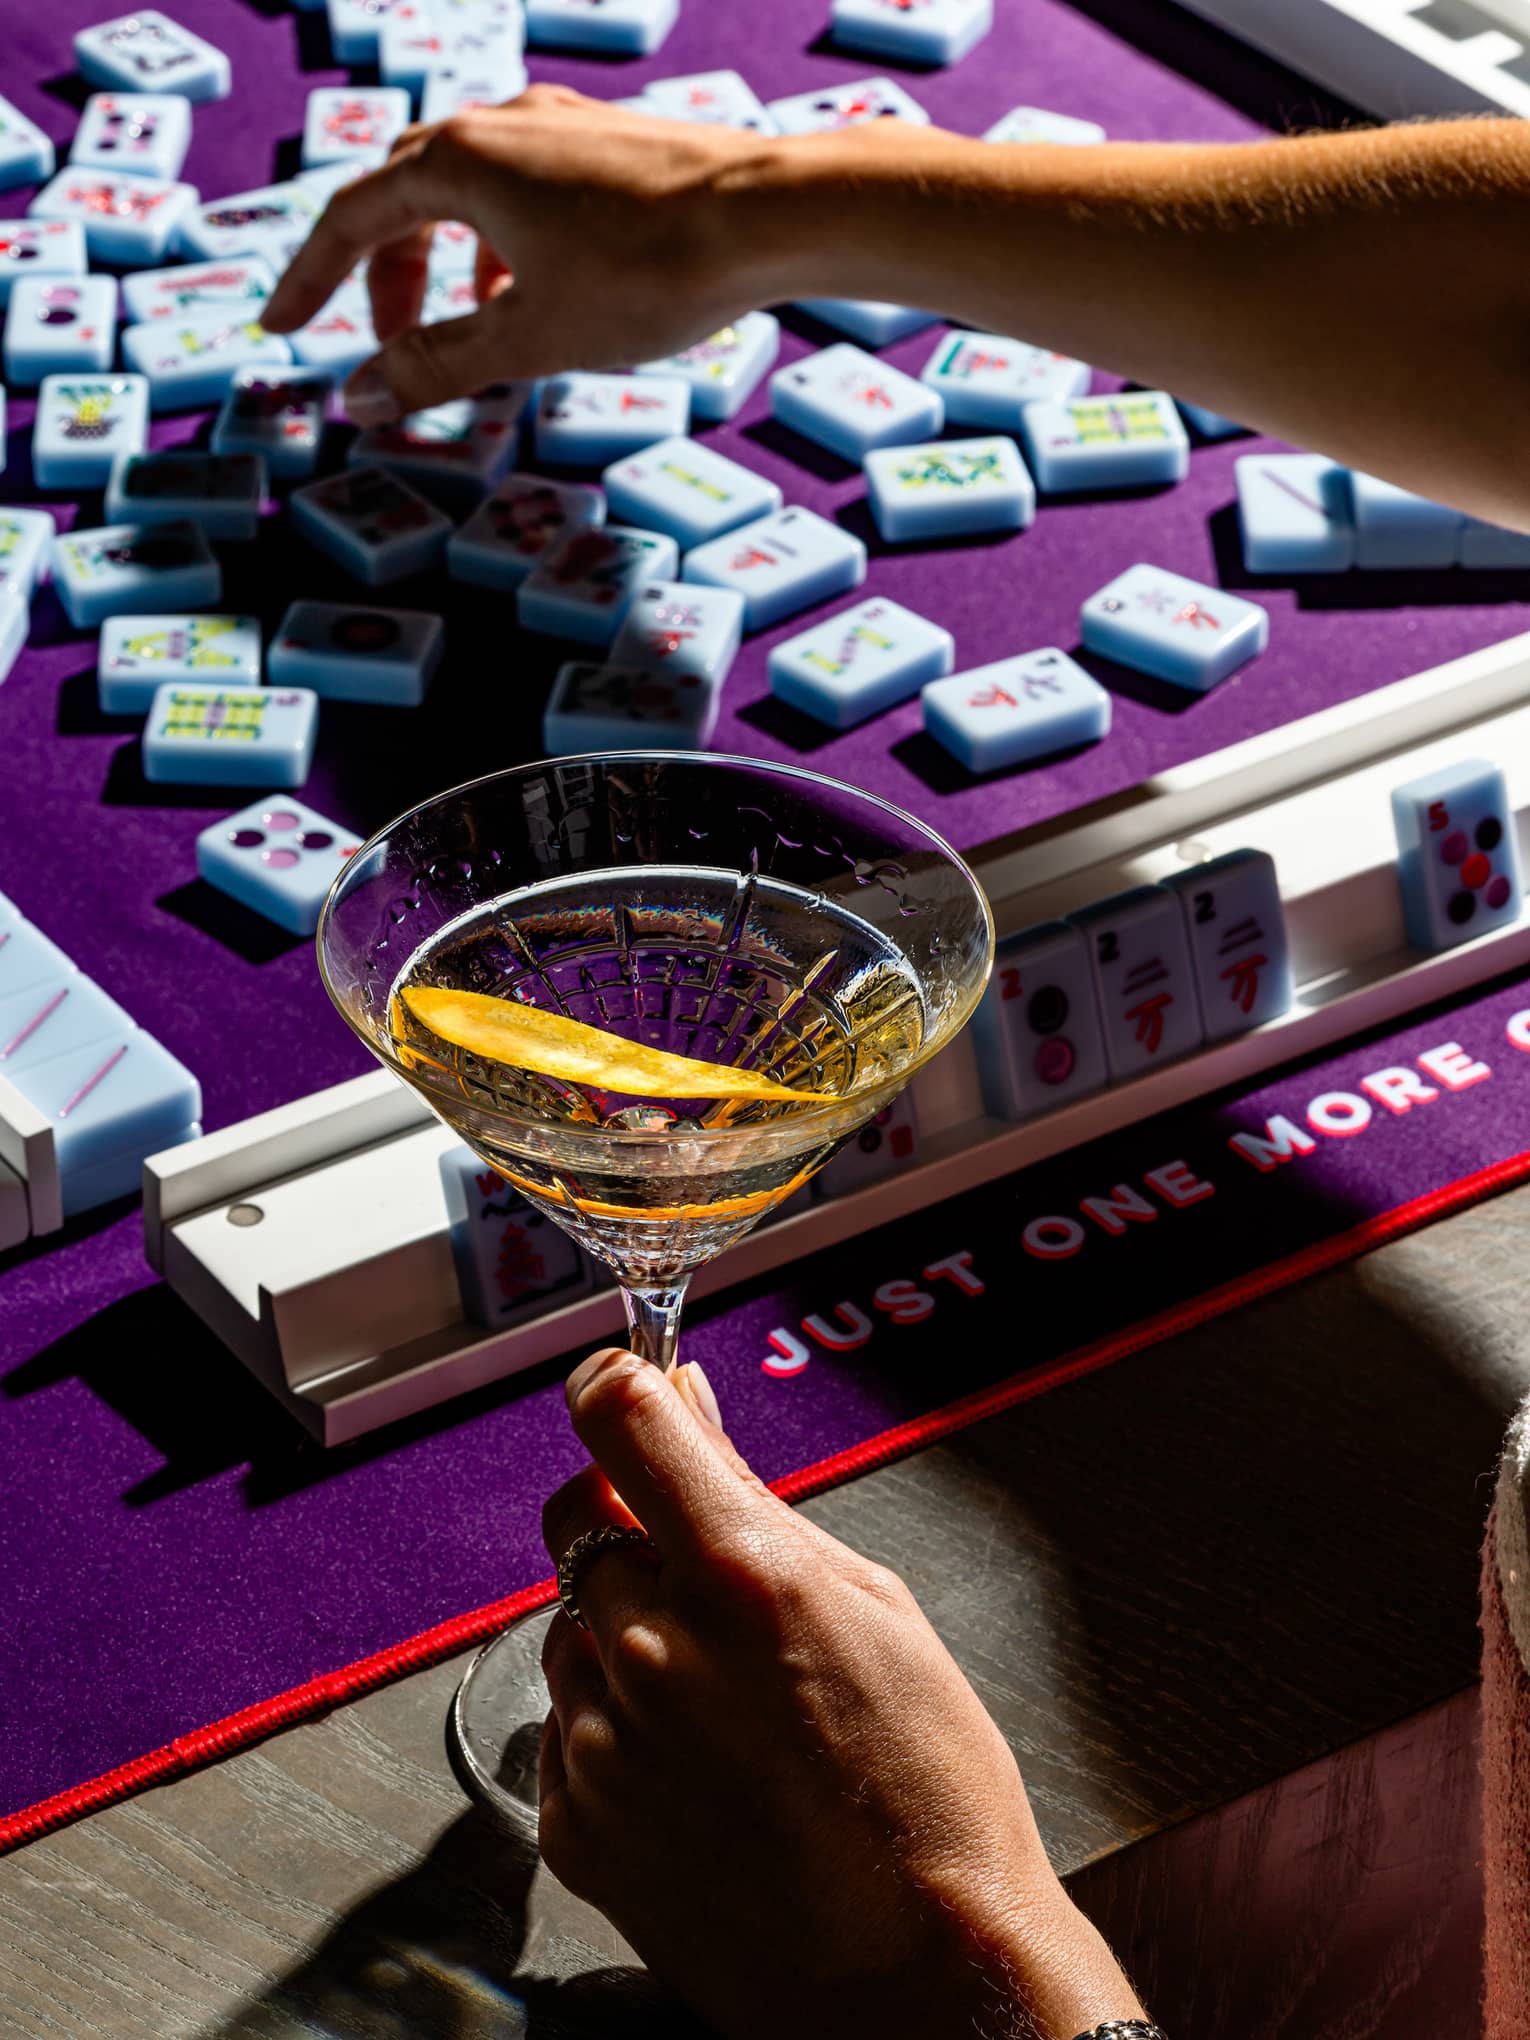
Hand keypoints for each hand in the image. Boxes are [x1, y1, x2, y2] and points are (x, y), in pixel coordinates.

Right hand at [262, 86, 776, 424]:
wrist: (771, 216)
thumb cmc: (649, 272)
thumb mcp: (529, 336)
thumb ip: (437, 367)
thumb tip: (358, 396)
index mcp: (459, 162)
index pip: (352, 218)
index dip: (311, 280)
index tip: (284, 328)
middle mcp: (501, 124)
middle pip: (406, 197)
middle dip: (387, 277)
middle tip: (388, 346)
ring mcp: (559, 126)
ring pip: (470, 194)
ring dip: (451, 266)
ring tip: (472, 333)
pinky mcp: (608, 145)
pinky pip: (526, 191)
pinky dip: (505, 247)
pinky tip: (541, 296)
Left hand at [538, 1347, 1144, 2039]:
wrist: (920, 1975)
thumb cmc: (927, 1790)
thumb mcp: (875, 1603)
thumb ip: (752, 1497)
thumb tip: (683, 1407)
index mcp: (741, 1577)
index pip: (617, 1418)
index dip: (616, 1387)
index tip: (623, 1389)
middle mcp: (655, 1650)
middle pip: (579, 1518)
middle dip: (629, 1522)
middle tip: (704, 1572)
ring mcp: (606, 1743)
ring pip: (569, 1625)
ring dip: (623, 1630)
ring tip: (724, 1701)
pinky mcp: (575, 1824)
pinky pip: (564, 1725)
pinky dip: (612, 1723)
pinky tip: (697, 1764)